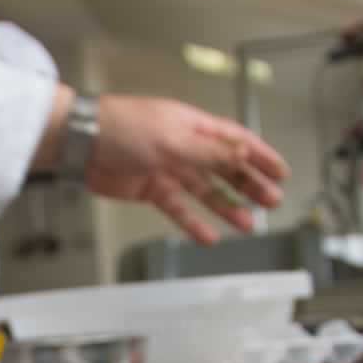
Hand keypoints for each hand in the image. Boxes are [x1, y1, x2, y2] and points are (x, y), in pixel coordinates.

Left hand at [35, 88, 289, 244]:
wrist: (82, 143)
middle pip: (226, 168)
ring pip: (205, 191)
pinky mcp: (150, 189)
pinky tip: (208, 235)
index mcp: (194, 126)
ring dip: (227, 207)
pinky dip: (193, 222)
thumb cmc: (122, 127)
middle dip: (249, 185)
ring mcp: (168, 168)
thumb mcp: (174, 139)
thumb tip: (244, 151)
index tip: (281, 172)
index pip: (238, 141)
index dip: (261, 156)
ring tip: (247, 225)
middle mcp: (184, 147)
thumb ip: (210, 151)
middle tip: (270, 202)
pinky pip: (178, 209)